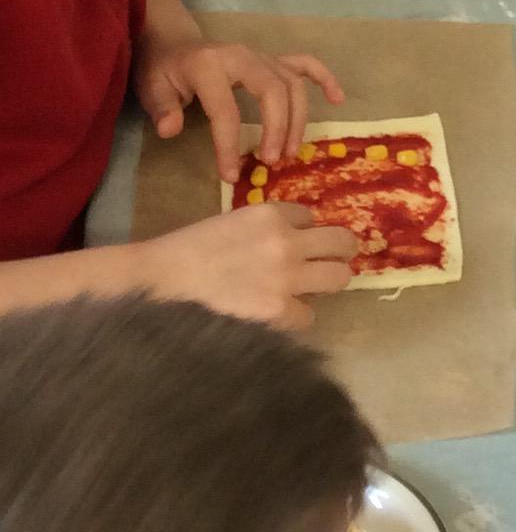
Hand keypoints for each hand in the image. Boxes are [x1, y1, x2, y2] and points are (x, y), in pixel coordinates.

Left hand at [134, 33, 342, 182]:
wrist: (174, 43)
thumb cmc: (163, 70)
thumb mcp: (151, 87)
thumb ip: (162, 108)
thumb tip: (171, 130)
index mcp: (210, 65)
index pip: (226, 109)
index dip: (229, 145)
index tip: (229, 175)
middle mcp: (243, 56)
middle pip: (274, 91)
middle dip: (277, 129)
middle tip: (272, 162)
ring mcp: (262, 56)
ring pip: (293, 85)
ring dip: (297, 120)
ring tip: (289, 153)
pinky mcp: (273, 59)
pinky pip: (305, 64)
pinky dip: (324, 79)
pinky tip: (337, 99)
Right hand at [139, 202, 357, 328]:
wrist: (157, 283)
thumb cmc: (184, 253)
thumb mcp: (228, 223)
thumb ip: (262, 230)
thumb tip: (290, 244)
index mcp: (268, 214)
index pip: (310, 216)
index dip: (304, 232)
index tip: (295, 243)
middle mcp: (285, 241)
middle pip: (342, 243)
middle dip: (340, 253)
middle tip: (330, 263)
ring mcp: (286, 277)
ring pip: (340, 278)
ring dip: (327, 284)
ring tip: (310, 291)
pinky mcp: (279, 311)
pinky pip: (308, 316)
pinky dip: (294, 318)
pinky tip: (275, 317)